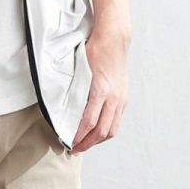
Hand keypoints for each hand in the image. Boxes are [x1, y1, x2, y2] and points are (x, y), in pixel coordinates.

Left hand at [69, 19, 129, 153]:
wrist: (114, 40)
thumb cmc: (95, 50)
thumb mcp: (80, 71)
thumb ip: (76, 91)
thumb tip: (66, 110)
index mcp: (101, 91)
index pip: (88, 122)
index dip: (78, 136)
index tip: (69, 143)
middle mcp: (113, 97)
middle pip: (102, 131)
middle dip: (88, 143)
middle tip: (75, 149)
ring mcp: (121, 98)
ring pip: (112, 129)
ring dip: (98, 139)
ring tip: (86, 143)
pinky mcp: (124, 97)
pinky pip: (116, 120)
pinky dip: (106, 129)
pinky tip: (97, 131)